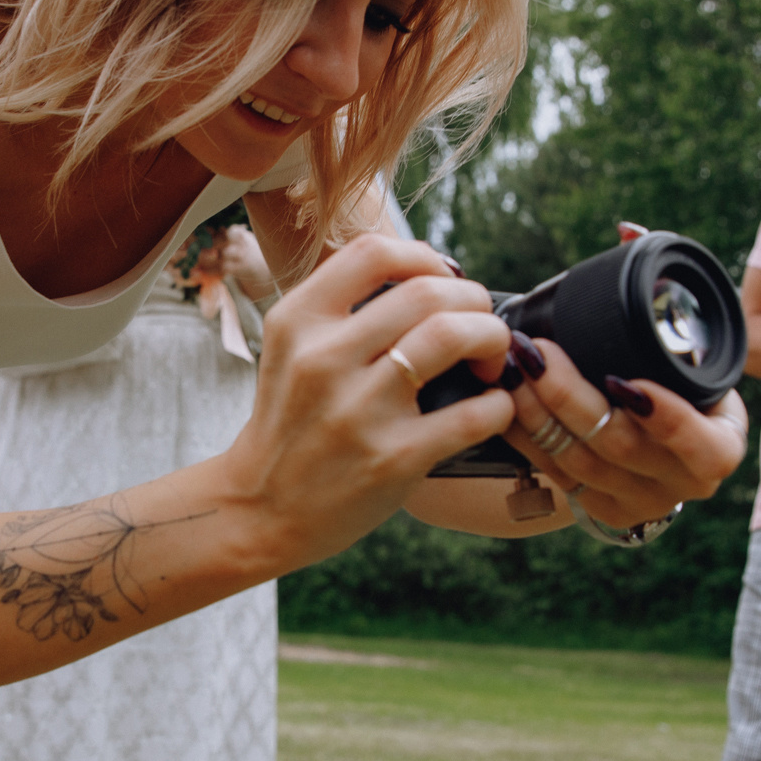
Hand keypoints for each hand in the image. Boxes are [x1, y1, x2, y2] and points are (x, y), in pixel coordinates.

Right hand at [220, 234, 513, 564]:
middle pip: (427, 290)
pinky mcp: (392, 459)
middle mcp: (323, 358)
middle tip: (480, 321)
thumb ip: (343, 309)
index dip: (427, 257)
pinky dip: (499, 404)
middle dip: (473, 299)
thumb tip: (430, 276)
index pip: (375, 252)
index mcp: (297, 321)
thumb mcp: (290, 350)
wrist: (261, 509)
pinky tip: (495, 407)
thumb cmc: (290, 424)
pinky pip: (473, 414)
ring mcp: (358, 410)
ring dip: (492, 338)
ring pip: (451, 336)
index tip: (445, 279)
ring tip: (492, 358)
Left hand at [500, 339, 747, 528]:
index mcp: (718, 446)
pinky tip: (506, 399)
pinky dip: (525, 434)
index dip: (668, 419)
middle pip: (619, 446)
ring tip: (511, 367)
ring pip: (577, 462)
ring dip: (536, 412)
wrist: (665, 438)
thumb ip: (674, 322)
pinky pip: (553, 472)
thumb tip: (623, 253)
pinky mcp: (598, 508)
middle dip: (569, 395)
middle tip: (536, 352)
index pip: (704, 449)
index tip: (625, 380)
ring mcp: (638, 501)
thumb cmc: (680, 383)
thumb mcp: (694, 360)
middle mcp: (682, 483)